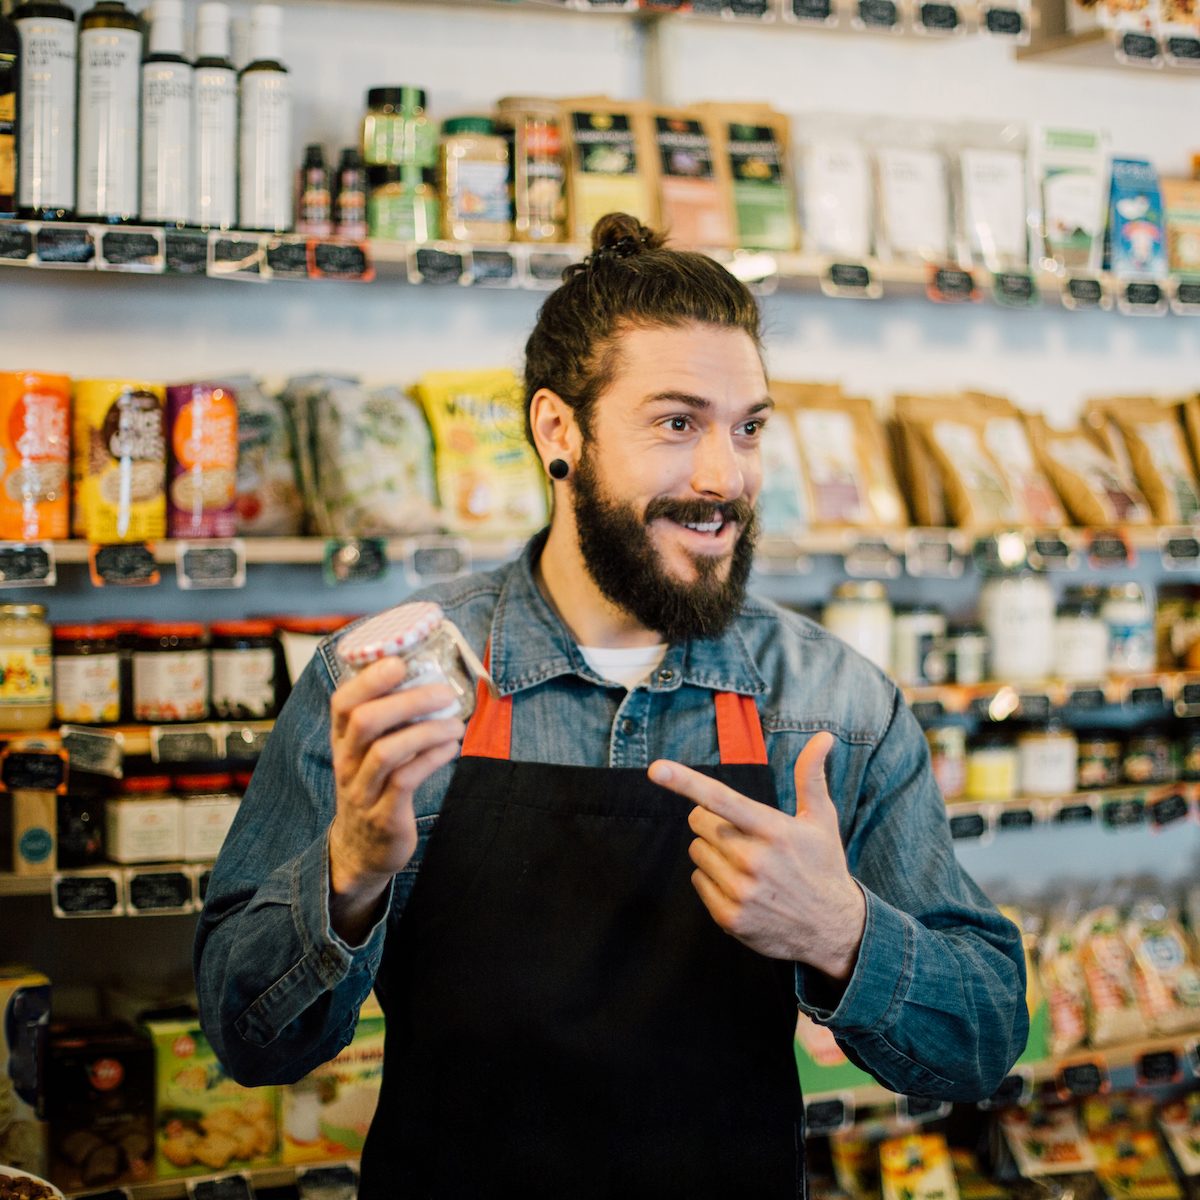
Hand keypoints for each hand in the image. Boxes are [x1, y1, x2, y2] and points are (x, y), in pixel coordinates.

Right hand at [327, 656, 464, 938]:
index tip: (400, 661)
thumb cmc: (374, 785)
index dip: (369, 679)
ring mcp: (362, 791)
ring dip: (426, 731)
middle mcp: (347, 762)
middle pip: (365, 721)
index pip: (343, 702)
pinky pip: (405, 781)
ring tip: (455, 723)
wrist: (362, 849)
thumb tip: (430, 676)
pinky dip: (432, 759)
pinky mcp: (383, 815)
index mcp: (343, 740)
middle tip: (444, 691)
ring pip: (386, 751)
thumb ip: (389, 718)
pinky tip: (451, 747)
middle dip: (408, 700)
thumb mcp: (369, 751)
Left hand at [647, 733, 865, 980]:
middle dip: (713, 822)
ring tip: (745, 863)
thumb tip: (824, 735)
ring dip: (712, 851)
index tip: (656, 769)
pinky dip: (712, 879)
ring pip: (696, 851)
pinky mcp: (730, 917)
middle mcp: (754, 860)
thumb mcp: (821, 820)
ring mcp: (740, 891)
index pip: (722, 799)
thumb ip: (811, 775)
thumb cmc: (823, 866)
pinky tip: (741, 886)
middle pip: (700, 822)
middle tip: (741, 835)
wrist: (834, 930)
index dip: (686, 782)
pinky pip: (697, 880)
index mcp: (774, 830)